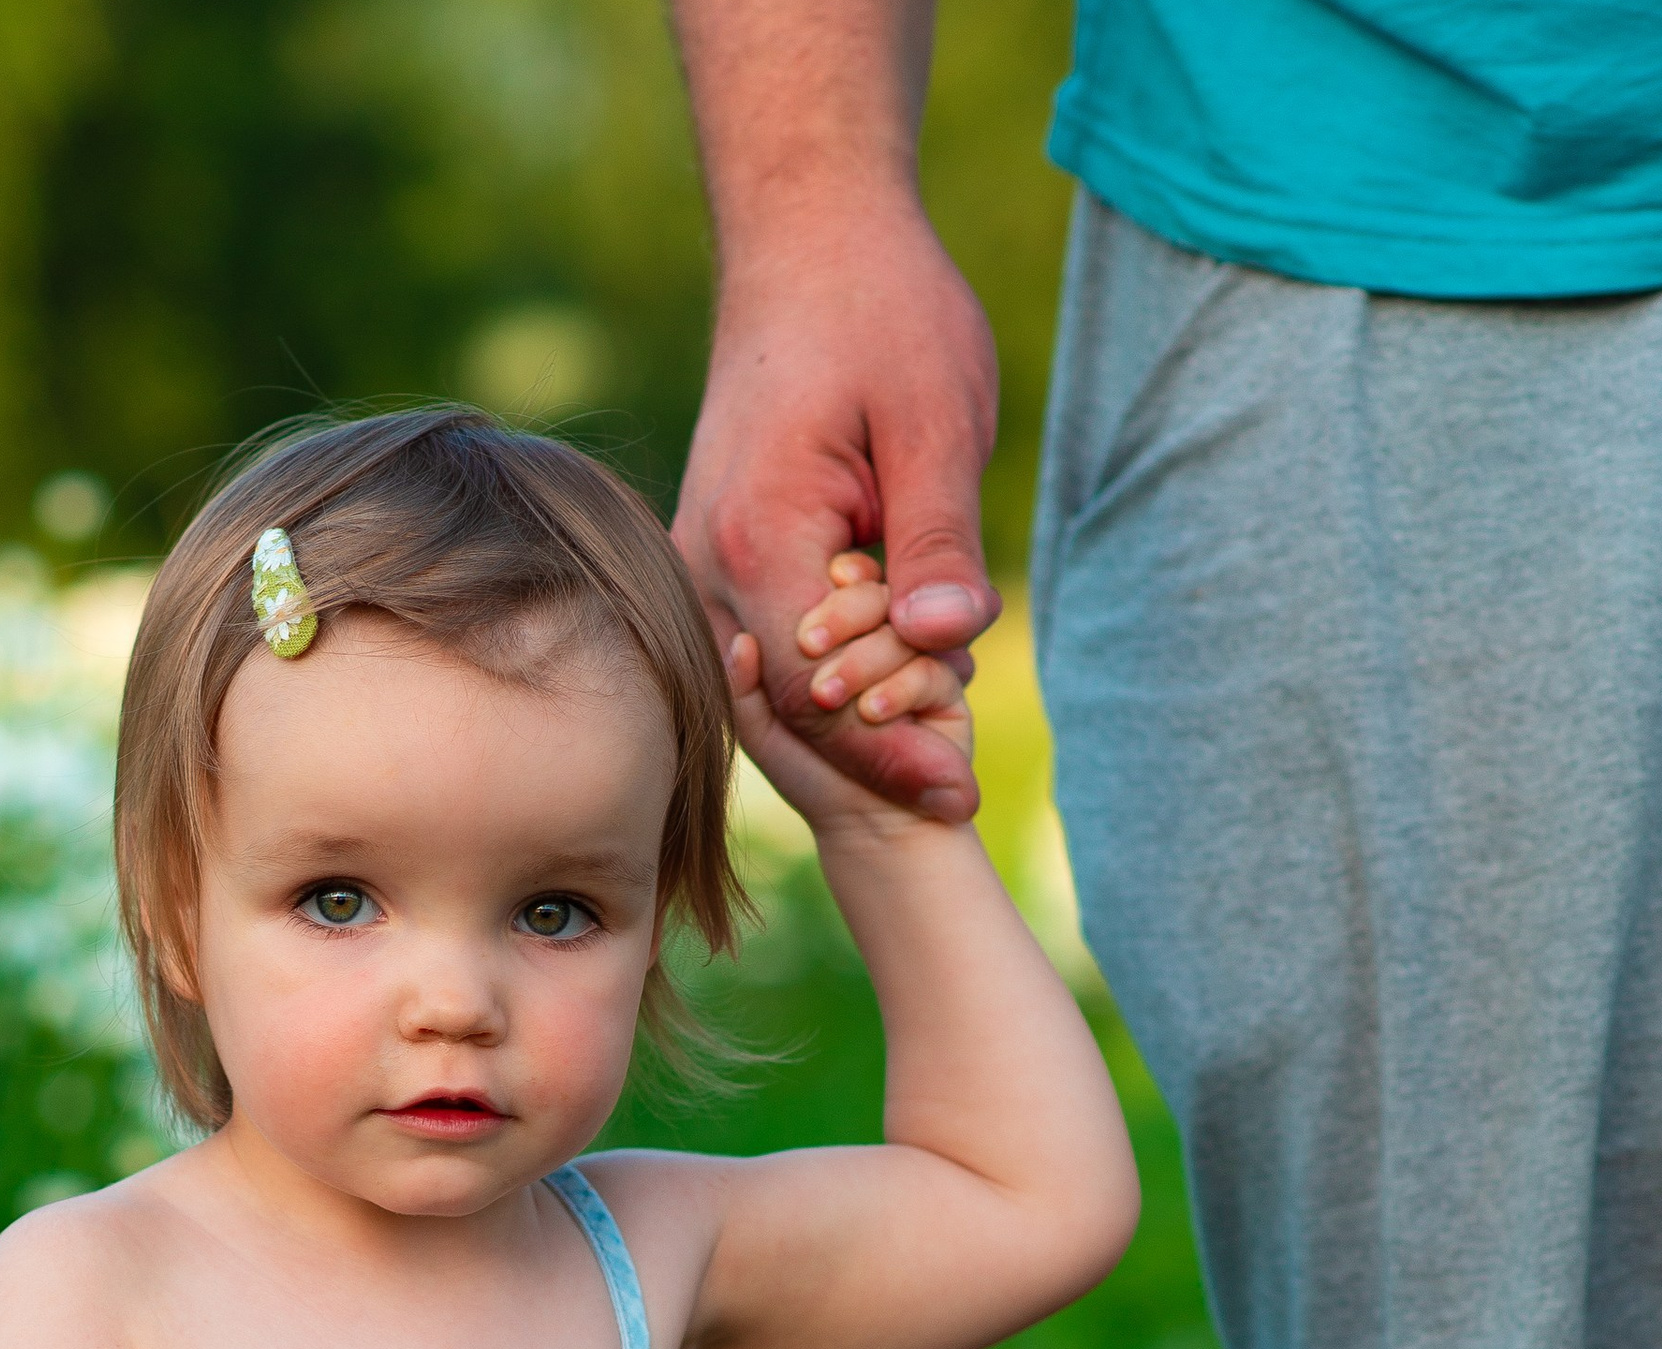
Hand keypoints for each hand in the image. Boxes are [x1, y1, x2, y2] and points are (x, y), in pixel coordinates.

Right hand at [672, 201, 998, 823]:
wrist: (807, 243)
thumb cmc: (881, 313)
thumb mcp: (937, 420)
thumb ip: (939, 542)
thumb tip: (949, 645)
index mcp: (757, 537)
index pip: (817, 693)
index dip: (891, 753)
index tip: (960, 793)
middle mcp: (704, 564)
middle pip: (786, 710)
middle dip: (874, 752)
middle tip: (962, 782)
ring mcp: (698, 565)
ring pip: (772, 688)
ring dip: (853, 718)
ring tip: (940, 737)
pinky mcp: (716, 559)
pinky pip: (767, 649)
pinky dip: (831, 677)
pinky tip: (897, 679)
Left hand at [729, 554, 968, 843]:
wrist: (867, 821)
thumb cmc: (809, 768)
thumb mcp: (764, 728)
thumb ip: (744, 687)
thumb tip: (741, 643)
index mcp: (838, 626)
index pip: (833, 579)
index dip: (821, 588)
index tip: (800, 620)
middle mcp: (880, 630)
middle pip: (872, 589)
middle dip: (842, 614)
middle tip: (808, 644)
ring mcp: (916, 651)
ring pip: (902, 624)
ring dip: (863, 659)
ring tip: (829, 696)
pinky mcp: (947, 682)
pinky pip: (930, 667)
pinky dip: (899, 687)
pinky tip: (872, 712)